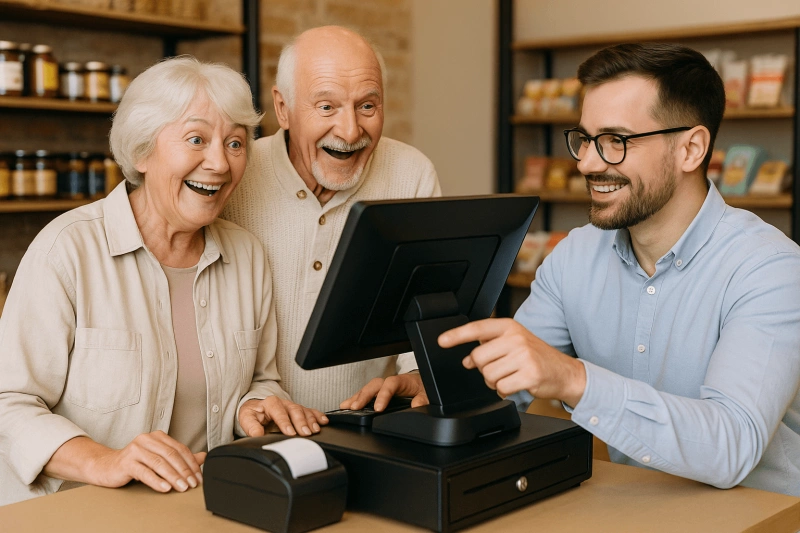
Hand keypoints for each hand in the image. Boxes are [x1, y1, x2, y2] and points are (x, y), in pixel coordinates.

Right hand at [88, 431, 204, 492]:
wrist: (107, 466)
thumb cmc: (135, 463)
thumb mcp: (159, 458)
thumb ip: (180, 458)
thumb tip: (203, 457)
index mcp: (157, 436)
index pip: (180, 449)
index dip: (191, 463)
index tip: (199, 477)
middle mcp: (147, 439)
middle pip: (171, 455)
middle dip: (185, 471)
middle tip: (193, 484)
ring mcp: (135, 449)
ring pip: (159, 463)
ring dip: (174, 477)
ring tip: (182, 487)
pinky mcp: (126, 462)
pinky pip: (145, 472)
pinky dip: (157, 481)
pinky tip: (165, 488)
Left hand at [239, 396, 327, 436]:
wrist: (257, 408)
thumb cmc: (253, 413)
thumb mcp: (247, 418)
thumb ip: (251, 426)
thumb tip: (257, 434)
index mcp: (270, 403)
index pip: (279, 411)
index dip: (285, 422)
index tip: (290, 433)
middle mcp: (283, 403)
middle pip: (295, 410)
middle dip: (301, 422)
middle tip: (306, 433)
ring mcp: (292, 406)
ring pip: (304, 410)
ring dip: (311, 420)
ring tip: (315, 430)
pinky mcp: (299, 410)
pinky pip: (310, 411)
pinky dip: (318, 416)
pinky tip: (324, 421)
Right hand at [341, 373, 428, 411]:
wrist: (425, 383)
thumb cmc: (425, 387)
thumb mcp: (429, 394)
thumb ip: (423, 399)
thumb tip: (416, 405)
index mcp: (403, 380)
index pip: (390, 384)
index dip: (383, 395)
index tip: (378, 408)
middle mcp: (391, 382)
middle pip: (375, 385)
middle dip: (363, 396)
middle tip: (355, 407)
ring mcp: (385, 387)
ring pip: (368, 389)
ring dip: (357, 397)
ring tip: (345, 407)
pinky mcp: (381, 393)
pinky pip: (368, 394)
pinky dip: (357, 399)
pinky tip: (348, 406)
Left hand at [438, 318, 586, 406]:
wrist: (565, 372)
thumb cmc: (536, 357)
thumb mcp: (513, 344)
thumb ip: (489, 347)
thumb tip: (467, 360)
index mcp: (509, 327)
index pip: (477, 328)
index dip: (457, 335)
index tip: (442, 341)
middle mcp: (516, 338)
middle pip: (478, 357)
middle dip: (484, 368)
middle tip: (500, 368)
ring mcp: (523, 356)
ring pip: (488, 375)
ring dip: (494, 381)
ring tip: (510, 376)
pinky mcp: (529, 375)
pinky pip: (500, 388)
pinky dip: (504, 391)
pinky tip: (515, 384)